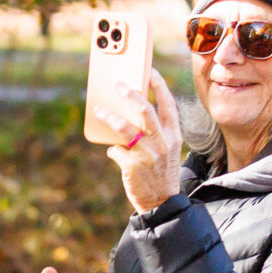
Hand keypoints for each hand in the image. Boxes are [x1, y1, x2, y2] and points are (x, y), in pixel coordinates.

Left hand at [97, 67, 182, 214]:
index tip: (148, 70)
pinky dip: (112, 150)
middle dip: (130, 94)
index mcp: (174, 134)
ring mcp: (148, 154)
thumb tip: (128, 114)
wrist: (161, 201)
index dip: (158, 85)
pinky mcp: (132, 166)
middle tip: (117, 84)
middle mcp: (163, 141)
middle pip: (145, 110)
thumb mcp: (166, 148)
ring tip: (98, 110)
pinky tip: (113, 151)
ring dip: (109, 116)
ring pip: (125, 128)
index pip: (168, 103)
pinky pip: (115, 150)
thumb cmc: (160, 171)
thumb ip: (154, 132)